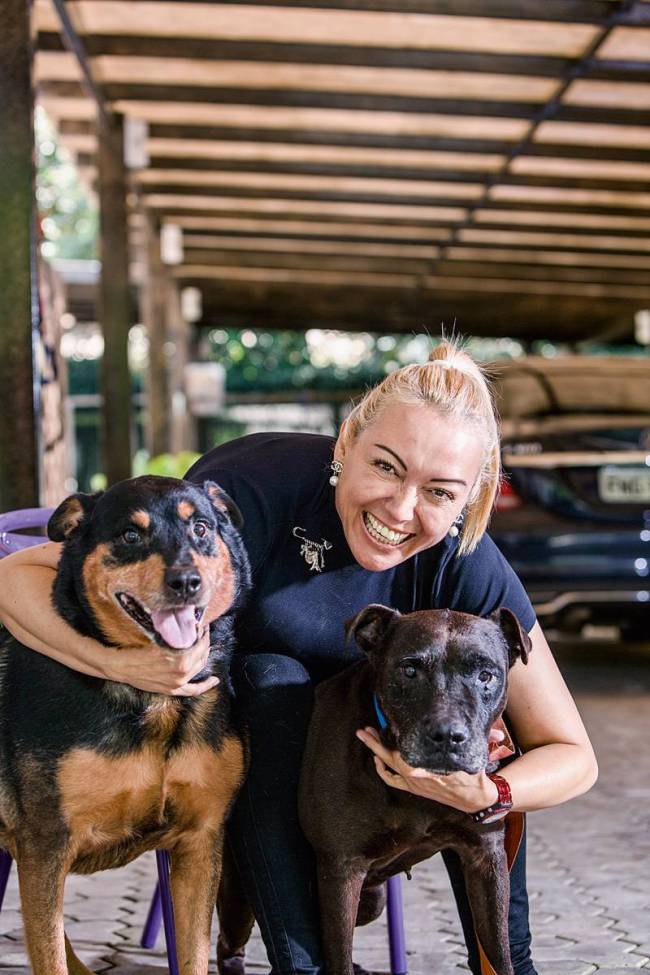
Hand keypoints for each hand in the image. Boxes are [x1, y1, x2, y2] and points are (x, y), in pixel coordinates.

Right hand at [103, 627, 218, 696]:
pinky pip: (193, 690)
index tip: (201, 625)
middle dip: (205, 641)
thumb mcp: (159, 639)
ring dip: (204, 655)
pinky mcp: (172, 689)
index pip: (200, 645)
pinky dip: (205, 686)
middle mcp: (182, 673)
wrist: (121, 667)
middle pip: (202, 655)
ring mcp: (178, 683)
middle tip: (202, 631)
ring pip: (200, 668)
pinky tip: (214, 680)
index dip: (203, 633)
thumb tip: (190, 627)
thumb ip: (177, 637)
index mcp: (180, 660)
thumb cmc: (137, 650)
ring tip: (205, 645)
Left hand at [355, 727, 498, 813]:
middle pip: (388, 759)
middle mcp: (417, 778)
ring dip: (375, 753)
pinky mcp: (414, 789)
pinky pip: (392, 781)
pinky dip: (382, 771)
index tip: (382, 724)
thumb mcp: (475, 757)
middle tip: (362, 730)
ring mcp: (414, 784)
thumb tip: (497, 732)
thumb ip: (482, 741)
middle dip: (374, 743)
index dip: (389, 741)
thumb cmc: (475, 776)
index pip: (401, 754)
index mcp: (428, 770)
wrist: (478, 800)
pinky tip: (377, 761)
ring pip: (387, 769)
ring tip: (366, 738)